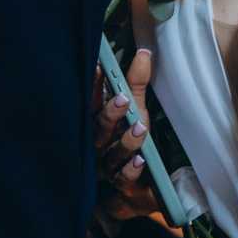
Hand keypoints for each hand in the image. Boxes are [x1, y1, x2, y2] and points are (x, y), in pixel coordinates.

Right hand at [93, 48, 157, 219]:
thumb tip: (143, 53)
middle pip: (98, 129)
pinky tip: (140, 160)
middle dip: (110, 113)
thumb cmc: (134, 141)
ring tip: (140, 127)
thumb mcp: (138, 109)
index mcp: (100, 124)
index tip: (100, 68)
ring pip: (111, 153)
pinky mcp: (123, 184)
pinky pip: (123, 178)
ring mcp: (109, 165)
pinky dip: (131, 169)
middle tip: (123, 99)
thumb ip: (136, 84)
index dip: (95, 87)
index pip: (93, 104)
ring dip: (126, 140)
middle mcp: (99, 144)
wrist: (145, 184)